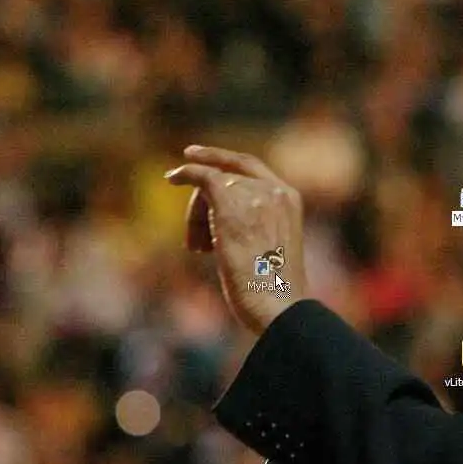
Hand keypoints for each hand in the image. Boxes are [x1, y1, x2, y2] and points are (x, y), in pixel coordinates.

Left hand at [165, 145, 307, 334]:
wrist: (278, 306)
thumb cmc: (272, 292)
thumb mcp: (271, 249)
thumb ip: (254, 226)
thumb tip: (217, 226)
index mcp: (290, 200)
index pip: (252, 168)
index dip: (224, 159)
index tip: (196, 157)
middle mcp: (275, 191)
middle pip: (228, 176)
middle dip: (205, 201)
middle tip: (196, 241)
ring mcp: (255, 195)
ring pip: (212, 183)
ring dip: (196, 214)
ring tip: (199, 250)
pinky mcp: (231, 203)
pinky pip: (202, 176)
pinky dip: (185, 173)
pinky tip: (172, 178)